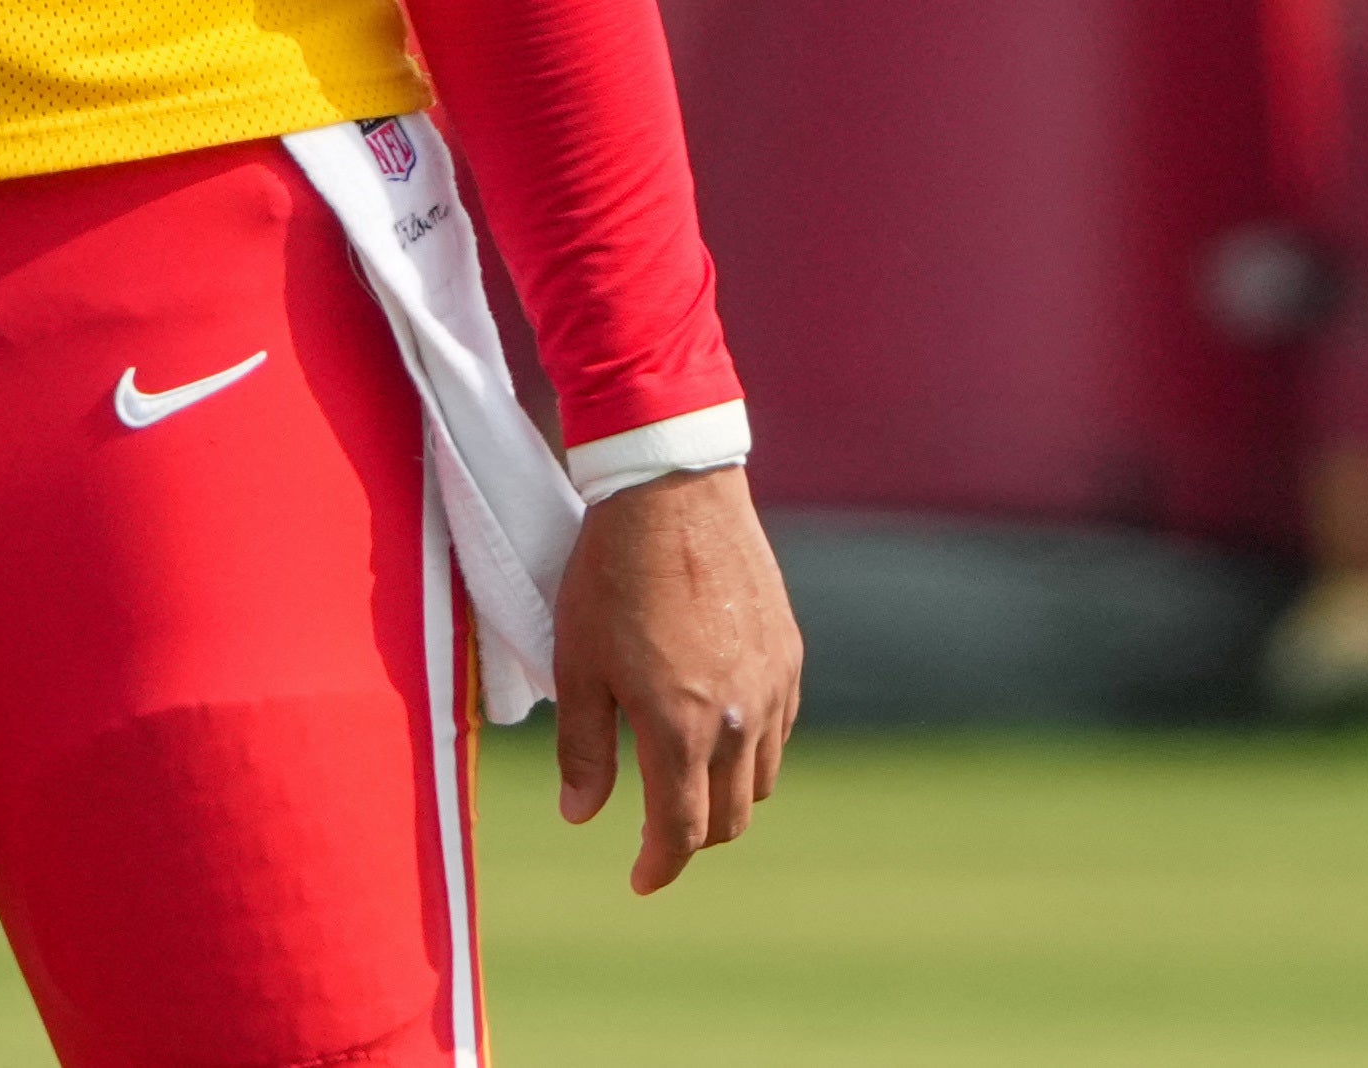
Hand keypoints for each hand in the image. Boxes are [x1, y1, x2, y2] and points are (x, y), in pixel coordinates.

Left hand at [552, 465, 801, 895]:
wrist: (672, 489)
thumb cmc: (612, 575)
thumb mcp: (579, 665)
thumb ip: (584, 750)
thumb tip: (582, 815)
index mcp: (681, 728)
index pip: (682, 831)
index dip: (660, 866)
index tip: (640, 878)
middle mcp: (738, 715)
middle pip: (732, 816)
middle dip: (694, 837)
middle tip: (658, 833)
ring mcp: (772, 682)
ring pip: (763, 775)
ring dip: (728, 793)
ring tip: (687, 778)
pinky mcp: (789, 650)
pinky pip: (780, 725)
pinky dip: (753, 746)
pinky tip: (719, 726)